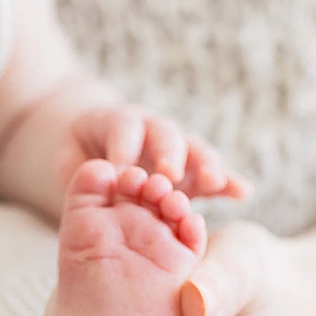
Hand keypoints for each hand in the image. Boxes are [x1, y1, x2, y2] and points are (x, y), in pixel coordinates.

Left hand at [63, 107, 248, 199]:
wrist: (97, 148)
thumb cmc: (80, 158)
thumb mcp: (71, 161)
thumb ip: (82, 171)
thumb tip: (102, 178)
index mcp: (120, 122)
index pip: (124, 129)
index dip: (123, 147)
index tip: (122, 170)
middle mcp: (153, 130)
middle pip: (165, 134)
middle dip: (168, 153)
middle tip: (169, 174)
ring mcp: (178, 148)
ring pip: (195, 148)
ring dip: (204, 164)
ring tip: (213, 182)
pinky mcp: (194, 171)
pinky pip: (214, 173)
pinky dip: (229, 181)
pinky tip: (243, 192)